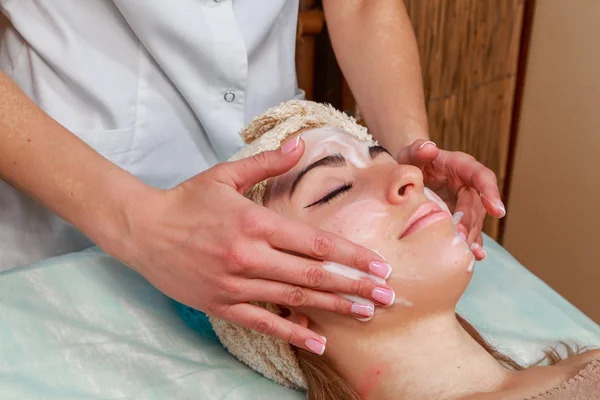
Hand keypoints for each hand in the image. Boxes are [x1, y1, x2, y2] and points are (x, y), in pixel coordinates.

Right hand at [112, 138, 393, 354]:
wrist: (142, 229)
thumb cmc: (186, 200)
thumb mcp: (225, 175)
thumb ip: (268, 163)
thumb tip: (301, 143)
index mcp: (255, 222)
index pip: (315, 243)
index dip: (351, 256)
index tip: (379, 266)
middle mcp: (250, 255)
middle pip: (314, 275)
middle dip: (356, 286)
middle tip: (388, 296)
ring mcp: (235, 284)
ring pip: (294, 299)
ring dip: (334, 308)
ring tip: (367, 314)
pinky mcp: (221, 304)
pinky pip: (263, 322)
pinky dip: (292, 332)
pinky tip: (318, 340)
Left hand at [396, 139, 505, 259]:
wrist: (410, 172)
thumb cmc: (412, 160)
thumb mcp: (411, 152)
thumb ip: (418, 148)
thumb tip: (429, 147)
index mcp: (462, 167)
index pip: (482, 177)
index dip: (490, 193)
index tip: (497, 210)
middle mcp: (469, 186)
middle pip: (477, 206)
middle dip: (471, 222)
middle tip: (460, 236)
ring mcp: (466, 203)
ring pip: (475, 222)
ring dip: (471, 236)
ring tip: (465, 251)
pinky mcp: (461, 217)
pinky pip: (470, 231)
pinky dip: (472, 243)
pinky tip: (475, 256)